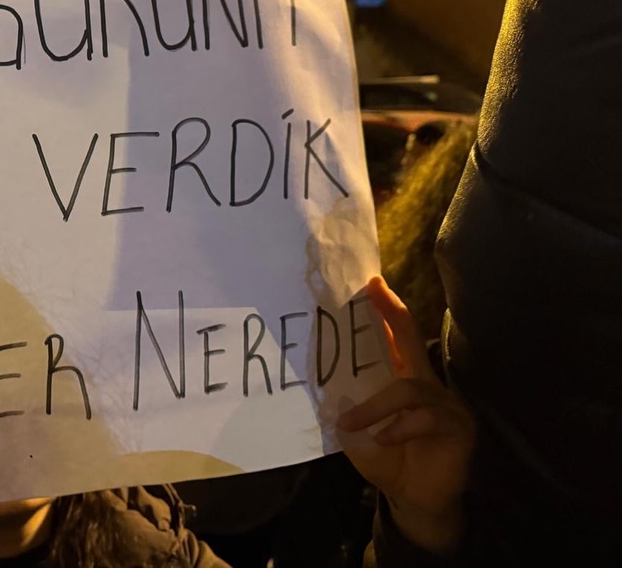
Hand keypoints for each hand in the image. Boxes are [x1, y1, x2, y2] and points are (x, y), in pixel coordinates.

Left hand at [339, 276, 473, 553]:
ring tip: (352, 424)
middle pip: (411, 339)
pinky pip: (427, 419)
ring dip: (376, 406)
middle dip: (393, 313)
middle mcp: (427, 383)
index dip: (384, 310)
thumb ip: (347, 405)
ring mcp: (446, 404)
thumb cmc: (386, 460)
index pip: (395, 338)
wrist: (414, 500)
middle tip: (374, 289)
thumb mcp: (358, 431)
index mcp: (404, 379)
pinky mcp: (459, 428)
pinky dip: (399, 428)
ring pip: (409, 389)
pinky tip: (384, 440)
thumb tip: (324, 383)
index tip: (369, 282)